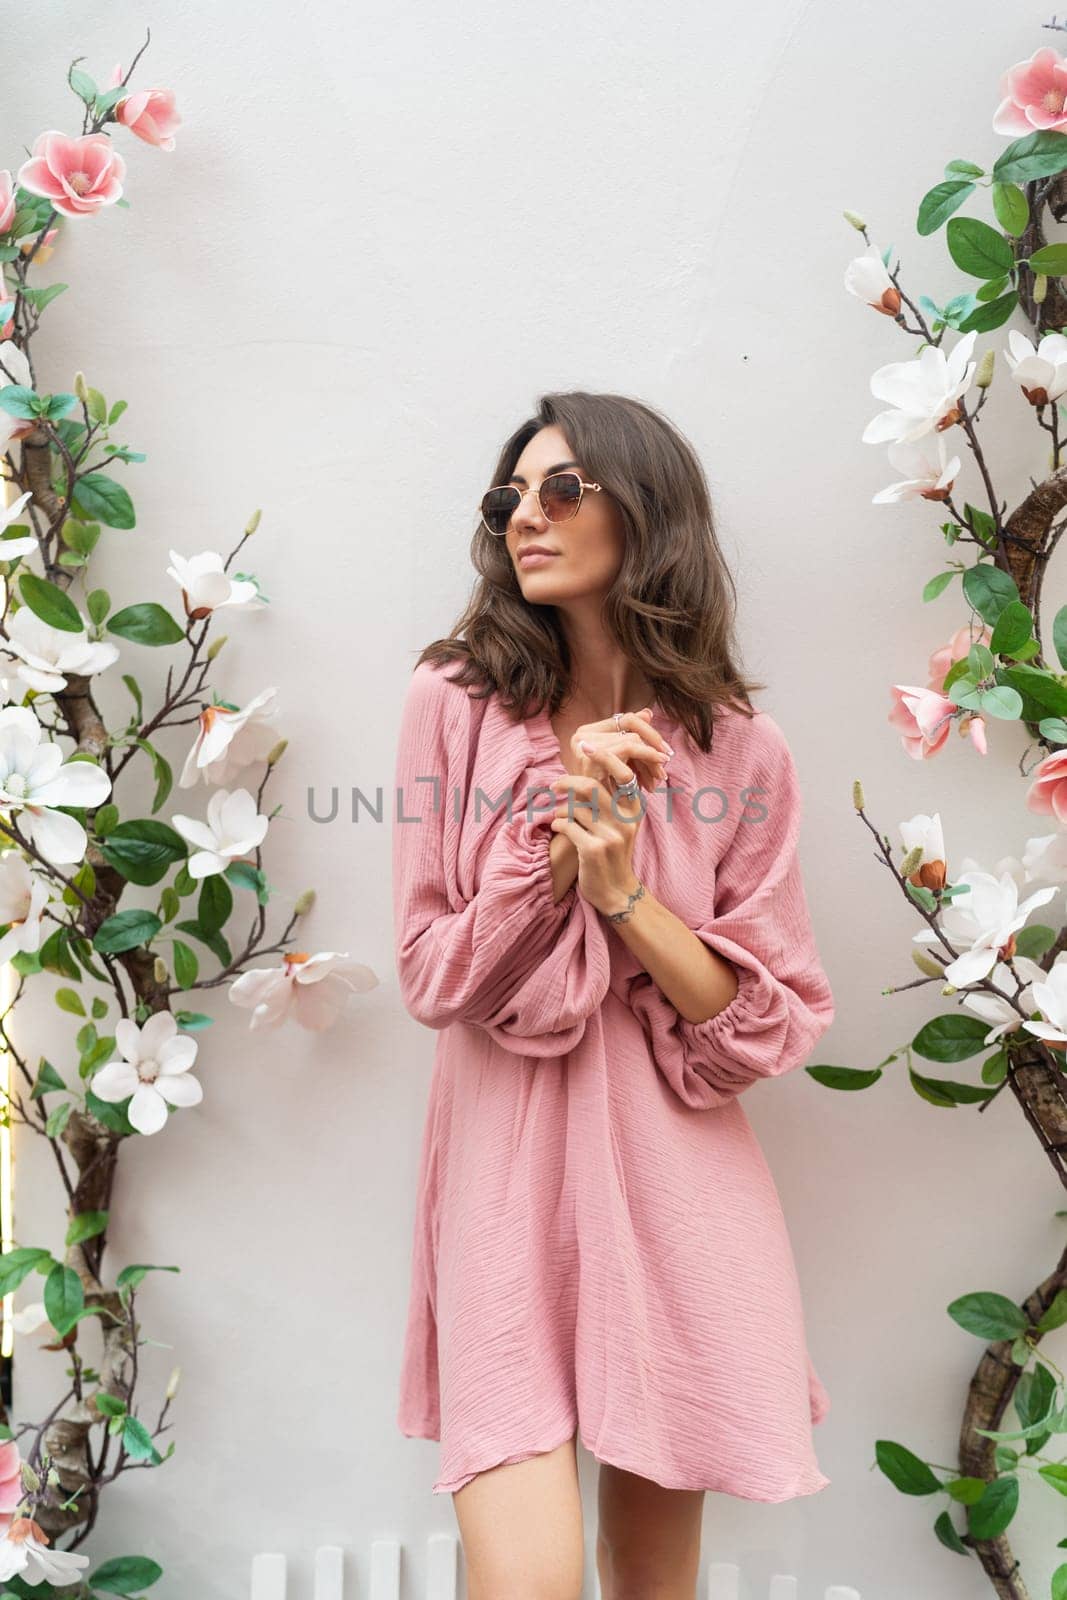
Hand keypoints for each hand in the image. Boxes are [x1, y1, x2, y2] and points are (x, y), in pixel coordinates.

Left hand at [547, 742, 647, 917]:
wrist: (617, 892)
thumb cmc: (613, 852)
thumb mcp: (621, 823)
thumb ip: (611, 797)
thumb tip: (593, 764)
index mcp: (634, 809)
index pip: (623, 772)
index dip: (603, 756)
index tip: (584, 746)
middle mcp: (625, 820)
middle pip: (591, 786)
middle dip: (567, 782)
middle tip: (554, 785)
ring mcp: (610, 836)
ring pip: (575, 807)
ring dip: (561, 810)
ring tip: (560, 818)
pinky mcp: (593, 850)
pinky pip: (567, 826)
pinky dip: (558, 825)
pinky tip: (560, 830)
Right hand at [561, 707, 672, 793]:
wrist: (586, 823)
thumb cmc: (602, 796)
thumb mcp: (619, 764)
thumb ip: (630, 739)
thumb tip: (648, 712)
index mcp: (586, 732)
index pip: (626, 719)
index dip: (650, 732)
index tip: (665, 749)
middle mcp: (581, 736)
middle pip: (631, 728)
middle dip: (652, 748)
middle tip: (665, 766)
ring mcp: (583, 746)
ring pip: (632, 739)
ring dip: (650, 759)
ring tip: (659, 778)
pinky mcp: (590, 759)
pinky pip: (627, 749)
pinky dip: (646, 759)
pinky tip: (656, 774)